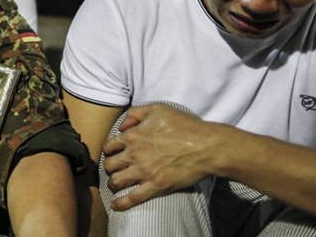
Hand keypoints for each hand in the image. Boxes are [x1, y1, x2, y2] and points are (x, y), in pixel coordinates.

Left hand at [102, 104, 219, 211]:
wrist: (207, 146)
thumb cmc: (186, 125)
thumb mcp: (158, 109)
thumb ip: (136, 113)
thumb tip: (123, 126)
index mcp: (134, 135)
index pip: (109, 146)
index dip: (108, 150)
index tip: (112, 154)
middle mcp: (135, 154)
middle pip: (110, 165)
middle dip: (109, 168)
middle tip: (114, 170)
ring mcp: (144, 171)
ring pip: (117, 181)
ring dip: (113, 184)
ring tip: (115, 185)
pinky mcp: (156, 186)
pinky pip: (133, 197)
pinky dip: (122, 203)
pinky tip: (116, 206)